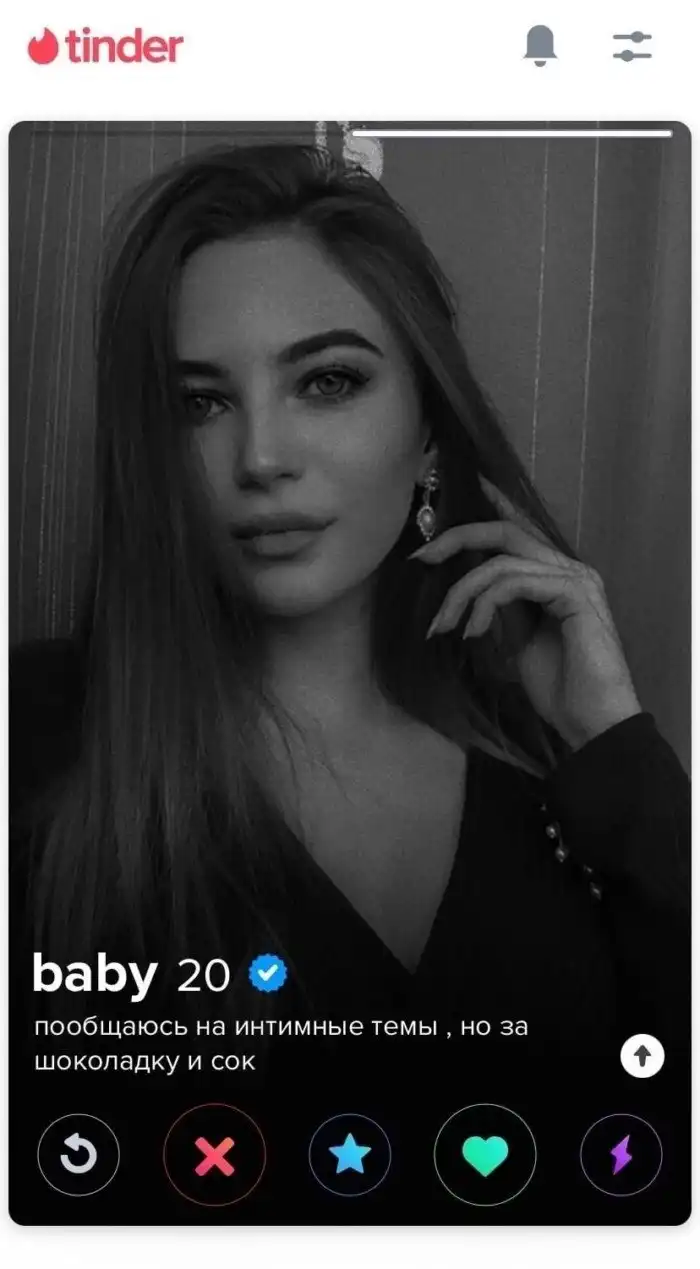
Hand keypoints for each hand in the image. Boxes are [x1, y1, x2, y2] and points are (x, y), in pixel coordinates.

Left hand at [410, 474, 642, 749]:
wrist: (591, 723)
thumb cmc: (559, 689)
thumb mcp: (517, 641)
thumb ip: (500, 609)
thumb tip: (469, 592)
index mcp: (556, 576)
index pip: (518, 530)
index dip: (491, 504)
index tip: (459, 489)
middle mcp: (569, 569)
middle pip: (504, 532)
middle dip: (455, 539)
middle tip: (419, 559)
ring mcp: (575, 579)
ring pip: (500, 562)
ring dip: (460, 593)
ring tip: (442, 627)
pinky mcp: (574, 594)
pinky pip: (513, 583)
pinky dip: (483, 605)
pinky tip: (472, 633)